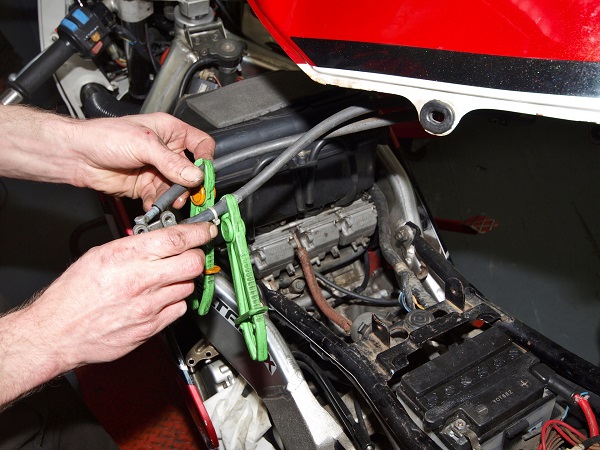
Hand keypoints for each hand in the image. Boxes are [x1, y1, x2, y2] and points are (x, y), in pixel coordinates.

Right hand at [24, 222, 216, 368]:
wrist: (57, 332)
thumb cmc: (72, 295)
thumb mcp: (99, 255)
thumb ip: (133, 246)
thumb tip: (157, 239)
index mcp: (127, 256)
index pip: (177, 239)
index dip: (199, 232)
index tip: (206, 229)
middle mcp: (141, 280)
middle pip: (193, 264)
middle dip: (197, 256)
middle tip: (191, 255)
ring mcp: (149, 306)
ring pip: (188, 286)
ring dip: (182, 280)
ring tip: (164, 279)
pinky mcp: (151, 327)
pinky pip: (178, 309)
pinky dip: (174, 301)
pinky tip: (159, 299)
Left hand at [74, 112, 214, 210]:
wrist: (78, 155)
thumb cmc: (105, 136)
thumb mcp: (144, 144)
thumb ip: (171, 162)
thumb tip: (195, 175)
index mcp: (171, 131)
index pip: (201, 144)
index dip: (206, 159)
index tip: (204, 174)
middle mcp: (167, 151)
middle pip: (191, 171)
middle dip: (190, 184)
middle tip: (189, 194)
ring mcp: (157, 170)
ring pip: (177, 188)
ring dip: (175, 197)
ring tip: (169, 201)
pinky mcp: (146, 186)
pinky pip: (161, 198)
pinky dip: (159, 204)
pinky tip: (153, 204)